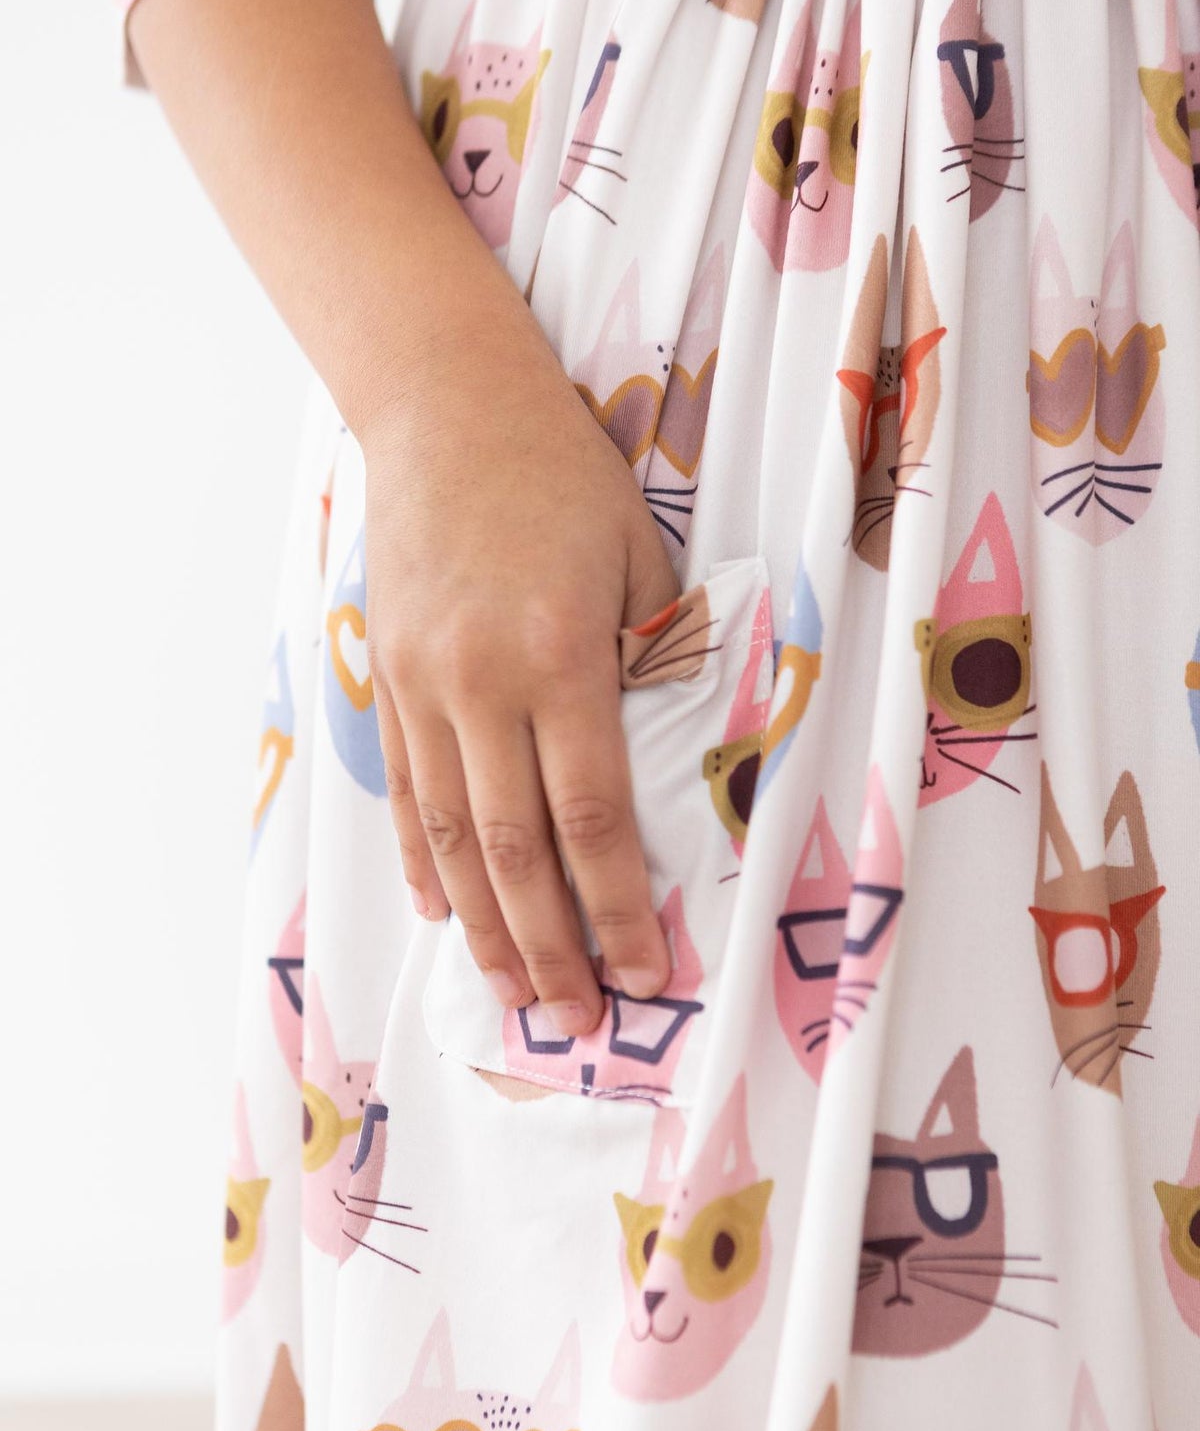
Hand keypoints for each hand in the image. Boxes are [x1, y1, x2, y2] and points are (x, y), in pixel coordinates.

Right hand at [363, 315, 680, 1037]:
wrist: (444, 408)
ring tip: (513, 996)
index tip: (646, 973)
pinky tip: (444, 913)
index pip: (594, 817)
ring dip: (485, 927)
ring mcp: (422, 689)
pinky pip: (407, 791)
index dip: (619, 907)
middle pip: (517, 852)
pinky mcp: (387, 680)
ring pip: (453, 837)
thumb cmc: (563, 476)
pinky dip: (425, 860)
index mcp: (560, 658)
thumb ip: (656, 661)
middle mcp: (480, 686)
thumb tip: (666, 760)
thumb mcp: (640, 557)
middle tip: (579, 1022)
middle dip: (552, 948)